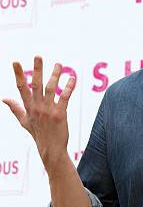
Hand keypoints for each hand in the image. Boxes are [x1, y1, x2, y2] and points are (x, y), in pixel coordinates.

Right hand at [2, 57, 75, 171]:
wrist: (51, 150)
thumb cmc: (38, 135)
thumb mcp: (24, 121)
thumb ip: (15, 108)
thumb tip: (4, 98)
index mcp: (28, 108)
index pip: (21, 88)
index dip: (18, 74)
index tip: (15, 62)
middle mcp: (37, 107)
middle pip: (36, 84)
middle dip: (37, 69)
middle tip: (38, 56)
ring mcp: (48, 111)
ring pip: (51, 88)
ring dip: (55, 75)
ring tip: (59, 64)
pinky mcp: (60, 114)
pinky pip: (64, 97)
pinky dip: (69, 87)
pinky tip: (72, 78)